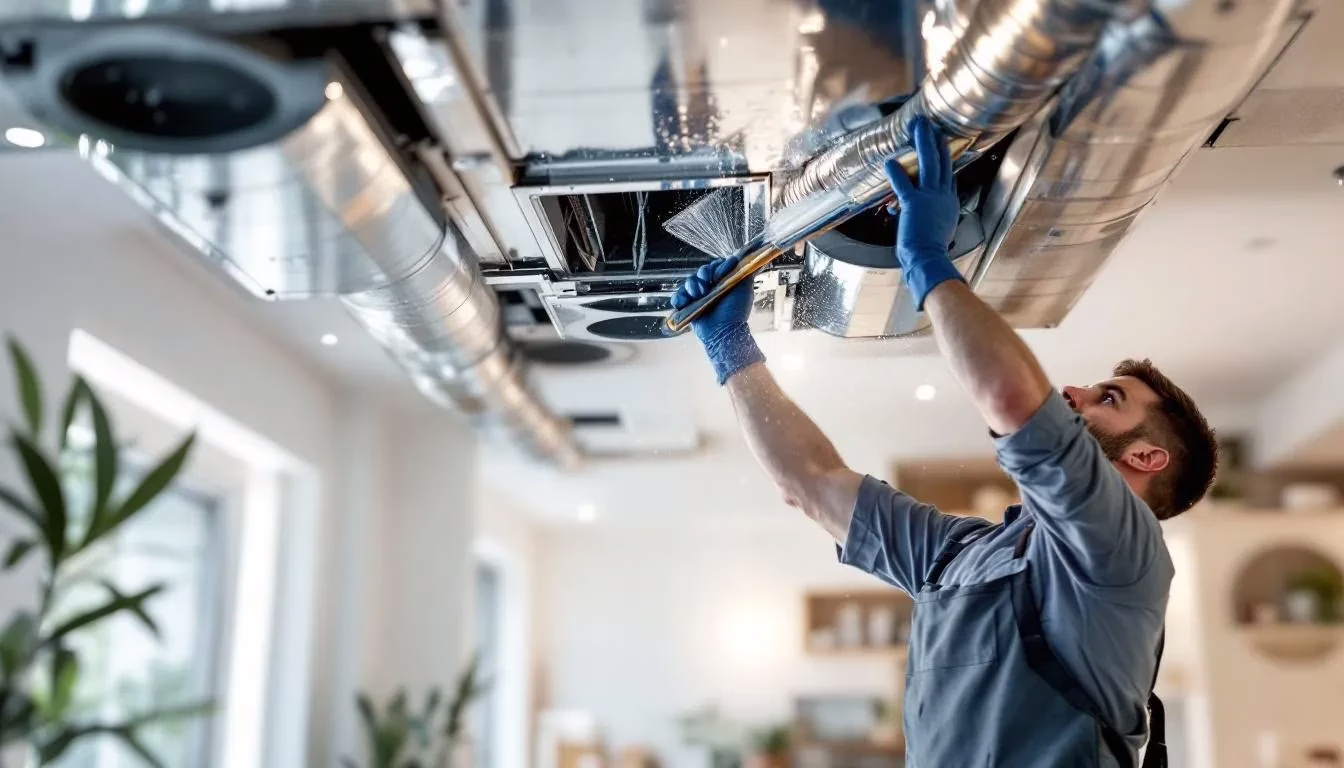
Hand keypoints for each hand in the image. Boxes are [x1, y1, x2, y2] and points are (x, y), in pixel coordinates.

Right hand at [671, 256, 764, 383]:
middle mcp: (710, 287)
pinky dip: (679, 298)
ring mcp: (698, 297)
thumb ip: (746, 271)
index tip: (717, 275)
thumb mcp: (745, 287)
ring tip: (697, 295)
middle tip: (705, 286)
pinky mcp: (688, 306)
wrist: (723, 331)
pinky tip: (684, 302)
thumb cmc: (736, 311)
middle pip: (699, 272)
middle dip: (700, 277)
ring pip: (688, 282)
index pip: (714, 266)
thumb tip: (752, 257)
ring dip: (690, 287)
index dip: (714, 268)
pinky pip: (678, 296)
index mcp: (722, 281)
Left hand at [883, 116, 964, 309]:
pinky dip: (896, 172)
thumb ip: (929, 217)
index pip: (948, 176)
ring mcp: (931, 198)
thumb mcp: (937, 230)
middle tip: (932, 124)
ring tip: (920, 125)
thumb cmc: (930, 251)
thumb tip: (915, 215)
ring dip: (924, 142)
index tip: (942, 142)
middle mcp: (943, 196)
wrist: (929, 260)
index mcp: (949, 203)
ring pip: (930, 163)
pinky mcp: (915, 204)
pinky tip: (889, 161)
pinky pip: (904, 183)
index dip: (946, 158)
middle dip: (937, 140)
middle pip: (943, 161)